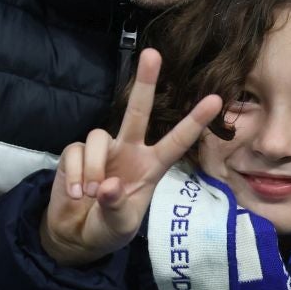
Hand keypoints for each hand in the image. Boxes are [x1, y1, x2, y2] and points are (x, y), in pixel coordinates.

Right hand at [40, 47, 221, 267]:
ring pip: (98, 137)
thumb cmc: (108, 227)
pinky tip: (75, 194)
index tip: (216, 100)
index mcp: (150, 167)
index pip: (176, 142)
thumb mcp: (119, 225)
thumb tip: (107, 185)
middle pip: (137, 111)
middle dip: (145, 82)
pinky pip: (75, 152)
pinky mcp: (75, 153)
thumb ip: (116, 206)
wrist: (75, 235)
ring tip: (88, 194)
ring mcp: (102, 150)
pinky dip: (74, 175)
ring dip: (92, 168)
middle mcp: (128, 151)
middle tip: (152, 53)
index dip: (194, 122)